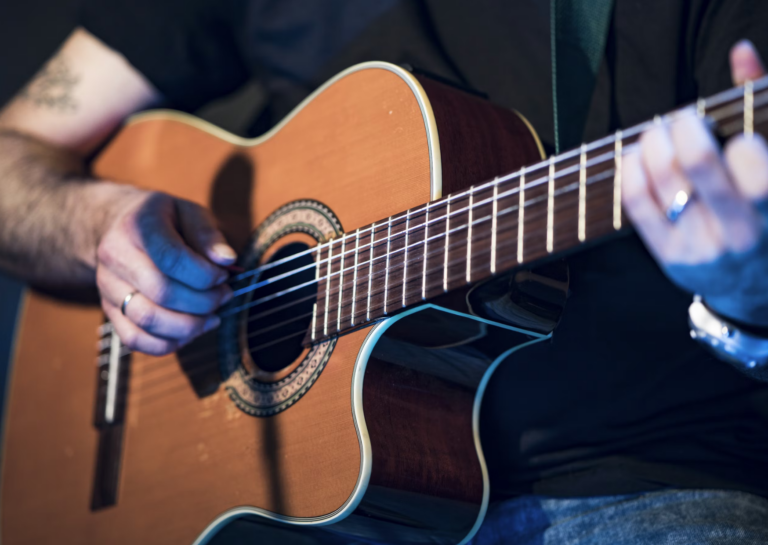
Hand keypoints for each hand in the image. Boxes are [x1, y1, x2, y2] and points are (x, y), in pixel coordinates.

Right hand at [96, 189, 235, 354]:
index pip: (171, 259)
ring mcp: (107, 286)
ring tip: (212, 316)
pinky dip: (168, 343)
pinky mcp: (108, 310)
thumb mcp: (190, 212)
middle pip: (162, 293)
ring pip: (148, 320)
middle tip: (224, 296)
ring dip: (189, 326)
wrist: (121, 227)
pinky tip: (190, 331)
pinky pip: (135, 339)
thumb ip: (208, 235)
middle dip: (204, 302)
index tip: (223, 276)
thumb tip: (227, 261)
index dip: (205, 275)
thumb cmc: (165, 221)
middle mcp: (115, 256)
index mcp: (138, 226)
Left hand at [622, 40, 767, 326]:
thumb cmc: (762, 211)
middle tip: (682, 119)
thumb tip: (740, 52)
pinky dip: (631, 169)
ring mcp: (701, 246)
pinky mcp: (669, 257)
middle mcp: (740, 231)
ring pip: (663, 179)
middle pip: (698, 162)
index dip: (731, 135)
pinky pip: (637, 203)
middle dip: (684, 127)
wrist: (750, 285)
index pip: (750, 158)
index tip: (721, 131)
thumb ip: (758, 103)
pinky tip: (637, 155)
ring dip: (653, 142)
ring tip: (658, 133)